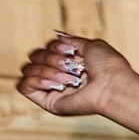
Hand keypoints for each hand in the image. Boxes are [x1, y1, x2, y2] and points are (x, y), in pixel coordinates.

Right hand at [16, 34, 132, 117]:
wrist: (113, 86)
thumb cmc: (109, 67)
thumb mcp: (93, 45)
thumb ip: (73, 42)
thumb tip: (59, 37)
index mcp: (69, 63)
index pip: (45, 48)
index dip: (54, 47)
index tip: (71, 51)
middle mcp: (59, 75)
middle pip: (34, 57)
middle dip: (51, 58)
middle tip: (71, 66)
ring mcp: (53, 89)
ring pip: (29, 70)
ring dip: (48, 71)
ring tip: (69, 78)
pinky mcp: (48, 101)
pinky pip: (24, 86)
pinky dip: (36, 81)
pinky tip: (56, 85)